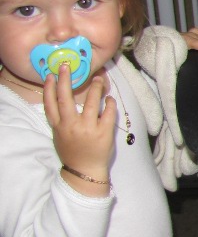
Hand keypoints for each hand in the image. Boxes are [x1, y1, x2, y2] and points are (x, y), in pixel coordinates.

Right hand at [44, 64, 115, 195]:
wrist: (85, 171)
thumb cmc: (73, 153)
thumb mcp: (60, 136)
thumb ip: (61, 121)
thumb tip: (63, 102)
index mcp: (59, 127)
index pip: (50, 104)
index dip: (49, 88)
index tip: (50, 75)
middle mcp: (71, 125)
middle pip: (66, 98)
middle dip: (66, 80)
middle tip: (68, 65)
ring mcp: (88, 128)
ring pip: (91, 102)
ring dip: (96, 88)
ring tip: (99, 79)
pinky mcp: (104, 132)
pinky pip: (108, 113)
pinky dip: (109, 103)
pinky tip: (110, 98)